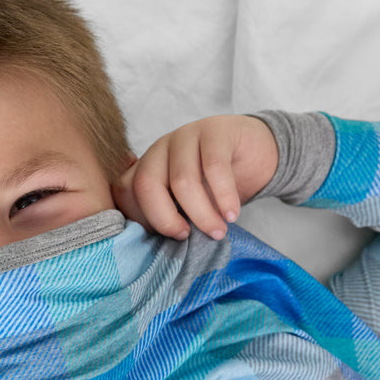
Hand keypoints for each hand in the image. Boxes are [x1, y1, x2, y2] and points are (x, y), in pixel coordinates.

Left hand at [112, 114, 278, 240]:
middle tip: (186, 237)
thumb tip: (154, 248)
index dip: (142, 219)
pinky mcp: (216, 130)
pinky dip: (223, 196)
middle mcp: (159, 148)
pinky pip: (214, 167)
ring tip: (217, 232)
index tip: (167, 237)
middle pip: (146, 184)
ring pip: (182, 180)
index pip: (125, 192)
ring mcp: (186, 135)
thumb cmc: (212, 186)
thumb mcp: (182, 204)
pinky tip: (232, 214)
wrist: (253, 152)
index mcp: (145, 166)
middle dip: (164, 219)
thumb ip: (165, 216)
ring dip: (201, 214)